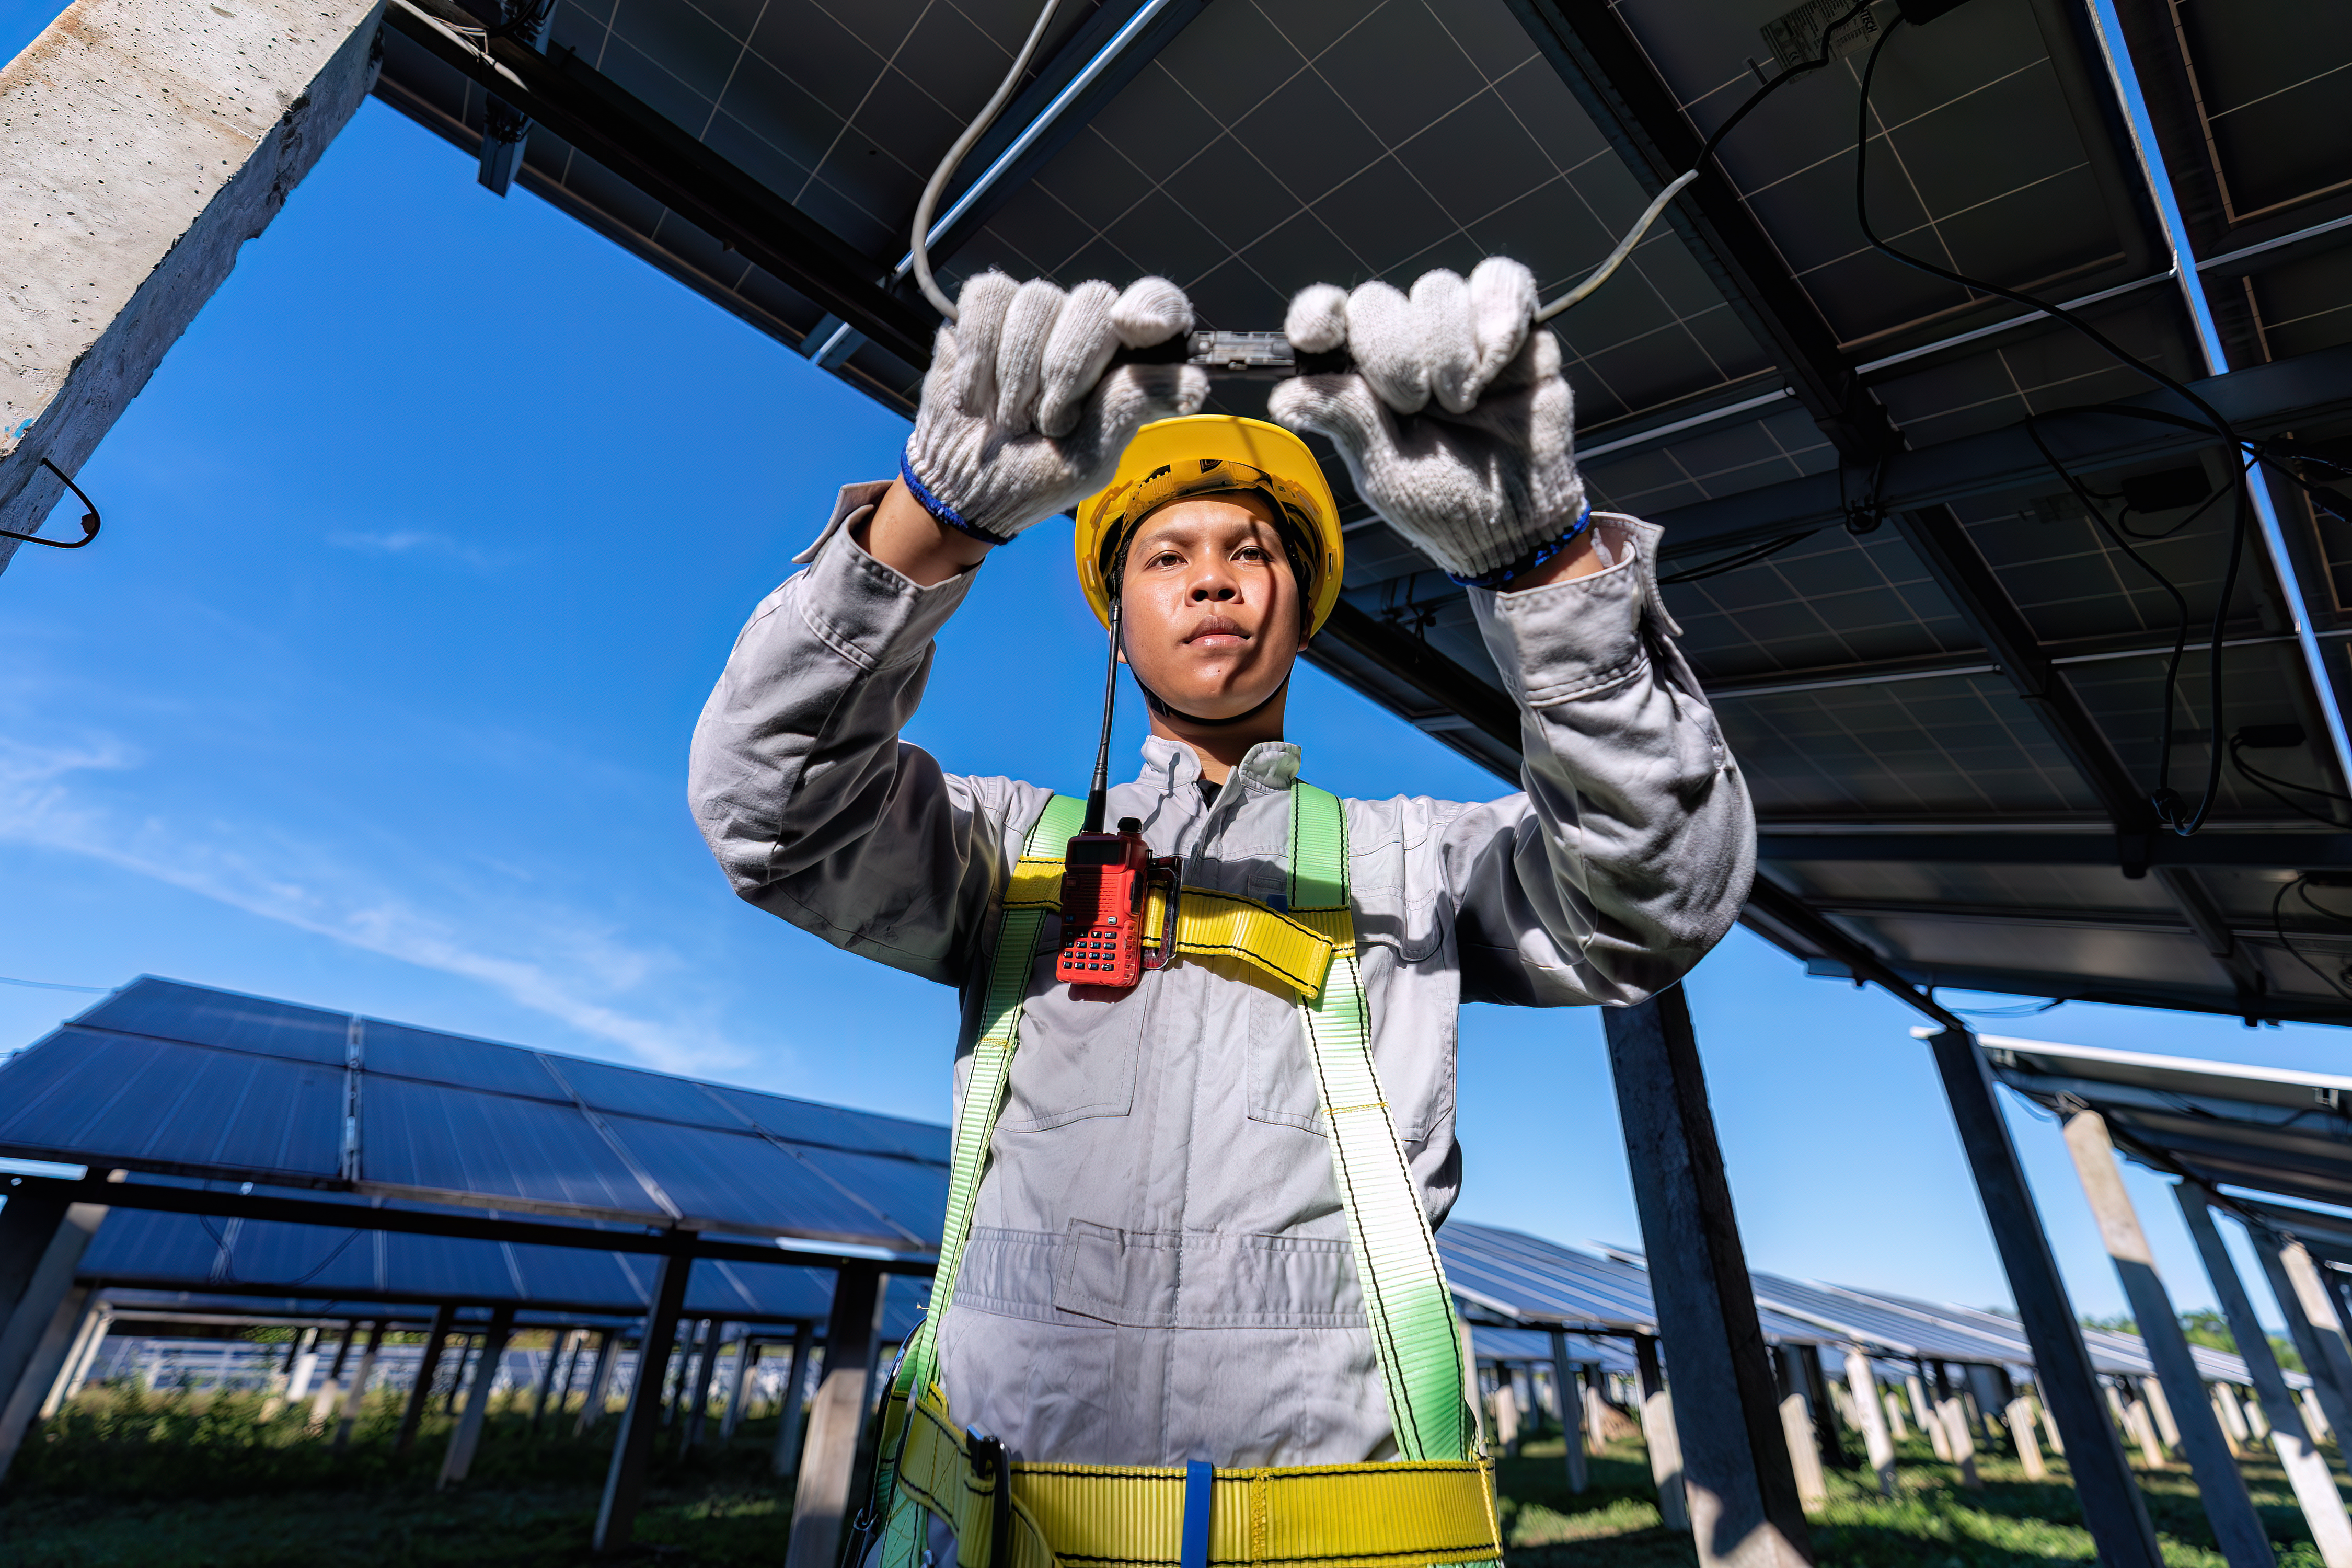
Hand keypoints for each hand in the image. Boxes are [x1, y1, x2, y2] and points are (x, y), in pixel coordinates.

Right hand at [900, 272, 1208, 544]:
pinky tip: (976, 397)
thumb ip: (1134, 407)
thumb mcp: (1091, 458)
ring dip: (1015, 375)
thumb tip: (1194, 382)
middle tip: (1048, 424)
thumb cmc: (1035, 475)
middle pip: (1094, 300)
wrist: (964, 486)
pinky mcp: (986, 309)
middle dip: (1066, 369)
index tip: (1132, 327)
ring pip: (1036, 300)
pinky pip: (987, 298)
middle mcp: (1087, 328)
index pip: (1158, 303)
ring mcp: (1037, 314)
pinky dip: (978, 356)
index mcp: (1126, 360)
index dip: (1152, 305)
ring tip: (1010, 420)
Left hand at [1268, 258, 1587, 587]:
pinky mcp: (1509, 323)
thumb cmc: (1444, 502)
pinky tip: (1496, 367)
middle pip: (1377, 301)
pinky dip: (1498, 317)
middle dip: (1392, 355)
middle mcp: (1403, 343)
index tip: (1316, 335)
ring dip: (1449, 353)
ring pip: (1436, 289)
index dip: (1317, 313)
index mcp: (1359, 376)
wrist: (1517, 518)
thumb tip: (1284, 397)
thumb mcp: (1384, 471)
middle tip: (1416, 406)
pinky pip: (1499, 280)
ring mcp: (1457, 329)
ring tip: (1464, 404)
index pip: (1327, 316)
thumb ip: (1345, 422)